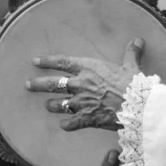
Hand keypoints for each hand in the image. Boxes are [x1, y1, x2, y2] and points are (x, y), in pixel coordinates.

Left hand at [26, 38, 143, 130]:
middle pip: (53, 84)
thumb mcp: (132, 65)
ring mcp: (82, 102)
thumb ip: (131, 53)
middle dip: (38, 84)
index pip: (63, 62)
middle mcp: (81, 84)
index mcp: (89, 68)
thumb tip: (138, 40)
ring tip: (47, 105)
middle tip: (28, 85)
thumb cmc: (134, 84)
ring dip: (51, 105)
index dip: (47, 61)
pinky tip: (64, 125)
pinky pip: (71, 123)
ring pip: (58, 104)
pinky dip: (67, 124)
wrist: (138, 106)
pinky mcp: (87, 119)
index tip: (35, 61)